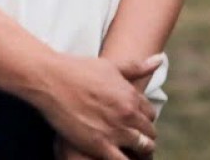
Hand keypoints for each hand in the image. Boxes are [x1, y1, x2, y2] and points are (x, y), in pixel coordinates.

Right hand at [31, 53, 161, 159]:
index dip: (143, 118)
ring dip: (139, 150)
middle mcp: (127, 114)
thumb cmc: (76, 68)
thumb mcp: (109, 65)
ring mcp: (115, 130)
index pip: (150, 114)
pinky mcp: (99, 144)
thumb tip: (160, 59)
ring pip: (143, 148)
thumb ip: (136, 66)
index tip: (132, 121)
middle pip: (149, 132)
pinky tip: (118, 155)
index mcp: (131, 95)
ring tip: (128, 150)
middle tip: (132, 138)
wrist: (49, 78)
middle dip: (143, 135)